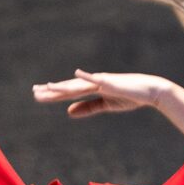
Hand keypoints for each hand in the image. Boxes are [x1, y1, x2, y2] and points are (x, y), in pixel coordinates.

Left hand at [33, 69, 175, 117]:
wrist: (150, 91)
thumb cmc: (130, 96)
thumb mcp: (106, 105)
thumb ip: (87, 108)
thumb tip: (68, 111)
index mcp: (92, 88)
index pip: (69, 92)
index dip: (53, 94)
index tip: (39, 94)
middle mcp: (93, 82)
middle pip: (69, 87)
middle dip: (52, 90)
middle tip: (34, 92)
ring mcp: (101, 81)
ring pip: (78, 85)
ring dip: (64, 86)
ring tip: (48, 87)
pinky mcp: (111, 82)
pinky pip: (98, 79)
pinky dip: (87, 76)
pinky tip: (77, 73)